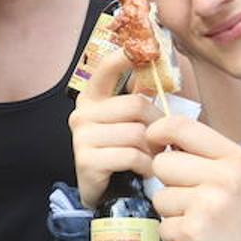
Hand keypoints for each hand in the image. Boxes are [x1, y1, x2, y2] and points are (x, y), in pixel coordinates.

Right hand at [69, 48, 163, 207]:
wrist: (104, 193)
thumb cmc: (121, 153)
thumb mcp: (128, 122)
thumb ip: (137, 98)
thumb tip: (155, 64)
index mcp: (92, 98)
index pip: (107, 68)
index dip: (126, 56)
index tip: (148, 47)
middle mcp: (82, 113)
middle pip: (136, 105)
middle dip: (157, 125)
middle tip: (160, 141)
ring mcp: (81, 136)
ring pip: (136, 133)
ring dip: (152, 150)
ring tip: (150, 158)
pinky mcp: (85, 160)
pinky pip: (130, 155)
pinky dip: (144, 166)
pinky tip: (142, 171)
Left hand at [144, 115, 240, 240]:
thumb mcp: (239, 182)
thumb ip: (206, 159)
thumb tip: (158, 137)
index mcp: (236, 159)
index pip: (181, 126)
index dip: (157, 131)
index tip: (153, 143)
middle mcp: (224, 177)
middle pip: (162, 164)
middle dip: (168, 185)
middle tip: (194, 204)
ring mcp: (208, 204)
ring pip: (159, 197)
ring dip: (173, 215)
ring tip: (202, 226)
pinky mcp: (193, 232)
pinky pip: (162, 226)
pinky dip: (176, 239)